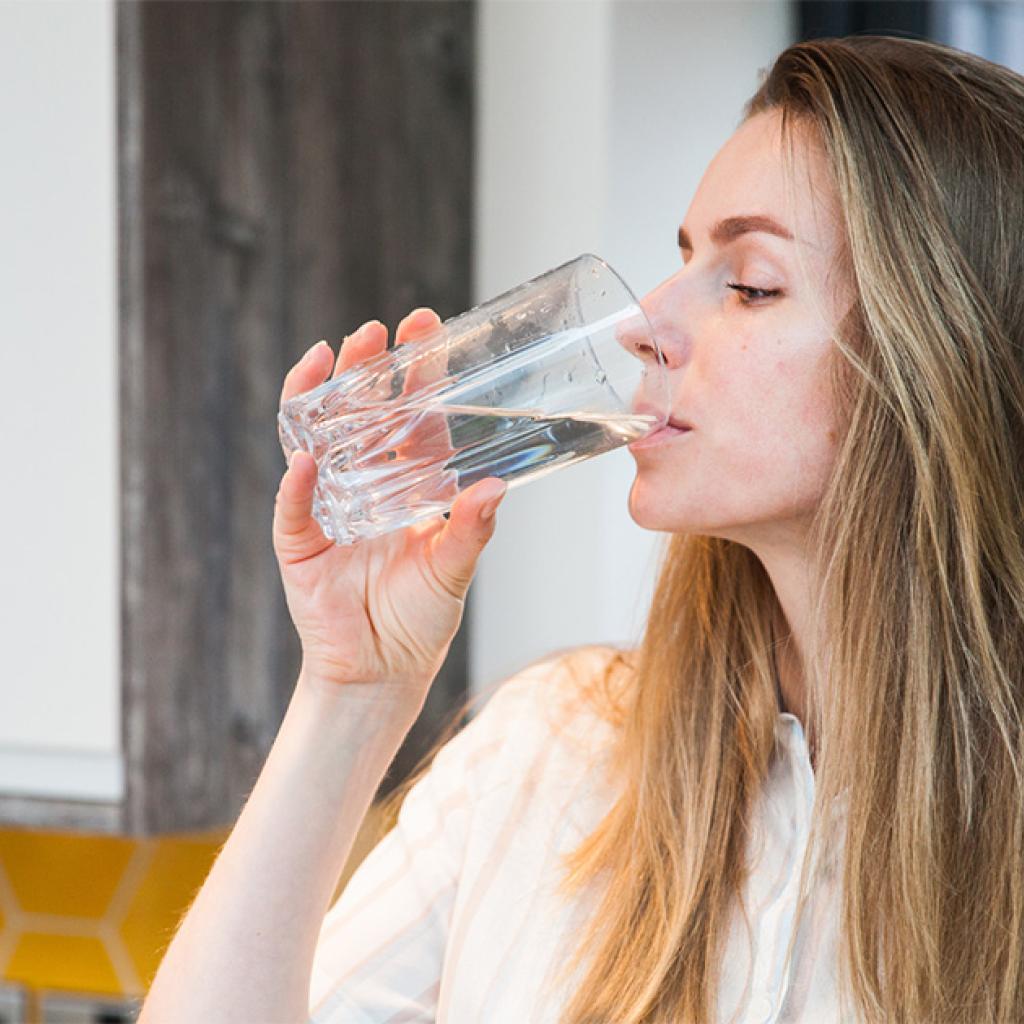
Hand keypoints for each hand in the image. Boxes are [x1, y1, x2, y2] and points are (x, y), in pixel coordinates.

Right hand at [273, 308, 507, 713]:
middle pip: (359, 413)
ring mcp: (327, 507)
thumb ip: (471, 528)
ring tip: (331, 358)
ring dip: (321, 400)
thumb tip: (498, 487)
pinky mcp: (298, 541)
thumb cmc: (421, 616)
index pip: (411, 416)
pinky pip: (292, 508)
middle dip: (366, 370)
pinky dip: (295, 486)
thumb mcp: (454, 568)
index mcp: (408, 483)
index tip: (426, 330)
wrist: (382, 670)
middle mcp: (365, 484)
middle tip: (375, 331)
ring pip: (317, 440)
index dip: (416, 375)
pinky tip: (303, 461)